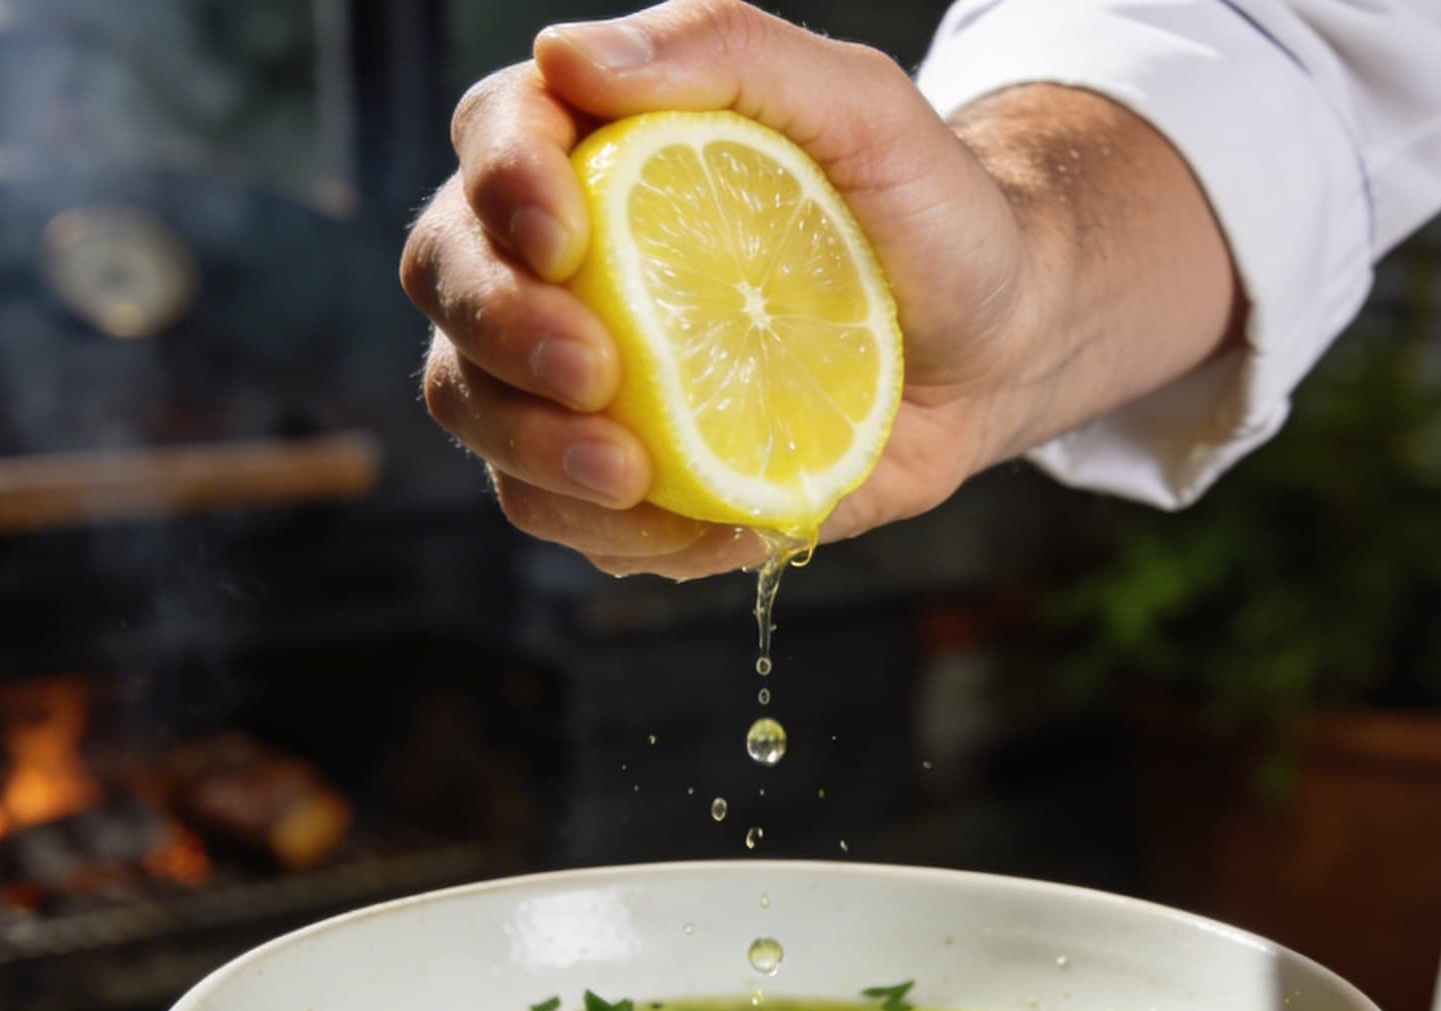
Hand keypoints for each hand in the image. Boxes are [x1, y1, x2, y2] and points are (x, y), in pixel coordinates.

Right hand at [401, 0, 1040, 578]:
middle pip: (448, 280)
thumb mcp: (860, 105)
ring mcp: (575, 369)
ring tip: (635, 472)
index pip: (494, 137)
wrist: (992, 343)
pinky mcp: (616, 468)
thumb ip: (726, 51)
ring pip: (472, 406)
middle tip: (596, 371)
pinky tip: (697, 520)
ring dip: (531, 449)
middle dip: (498, 331)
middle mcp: (560, 256)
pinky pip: (555, 512)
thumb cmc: (927, 208)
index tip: (568, 238)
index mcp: (599, 140)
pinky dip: (609, 529)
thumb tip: (568, 54)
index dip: (503, 186)